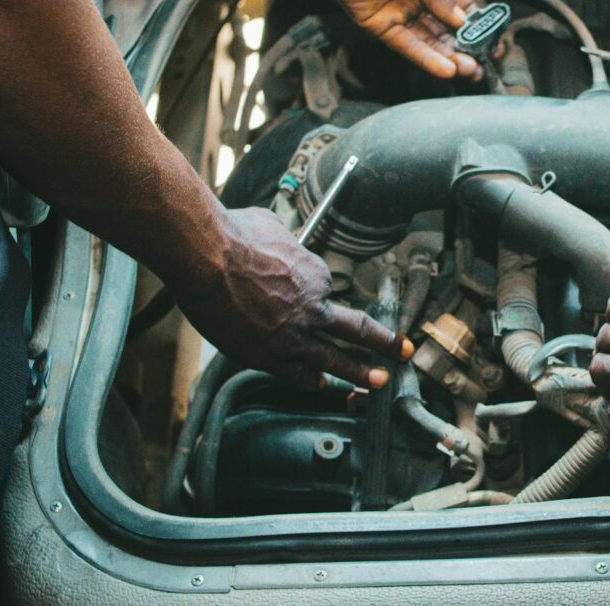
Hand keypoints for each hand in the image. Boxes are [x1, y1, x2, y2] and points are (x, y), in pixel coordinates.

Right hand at [169, 208, 412, 388]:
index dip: (320, 293)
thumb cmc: (234, 235)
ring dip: (360, 373)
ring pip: (334, 360)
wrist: (207, 257)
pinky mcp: (267, 355)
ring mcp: (292, 336)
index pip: (327, 290)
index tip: (315, 294)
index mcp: (316, 276)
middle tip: (403, 351)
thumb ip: (282, 240)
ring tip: (378, 382)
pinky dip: (311, 380)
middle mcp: (313, 308)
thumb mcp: (270, 226)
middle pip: (358, 330)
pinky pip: (296, 373)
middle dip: (385, 343)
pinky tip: (321, 384)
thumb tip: (277, 238)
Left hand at [294, 0, 479, 78]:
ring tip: (470, 71)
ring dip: (451, 59)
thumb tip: (460, 20)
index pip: (460, 10)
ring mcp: (399, 14)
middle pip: (446, 32)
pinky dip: (427, 59)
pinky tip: (447, 69)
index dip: (478, 27)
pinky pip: (407, 46)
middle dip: (467, 50)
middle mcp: (417, 0)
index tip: (493, 42)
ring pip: (429, 44)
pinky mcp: (380, 25)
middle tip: (483, 64)